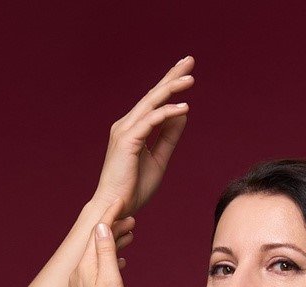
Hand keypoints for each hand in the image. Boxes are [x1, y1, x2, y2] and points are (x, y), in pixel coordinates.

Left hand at [69, 196, 129, 286]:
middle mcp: (79, 271)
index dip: (109, 214)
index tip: (121, 199)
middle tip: (131, 216)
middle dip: (113, 226)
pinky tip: (121, 261)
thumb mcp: (111, 279)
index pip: (96, 231)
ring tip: (130, 234)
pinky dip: (110, 258)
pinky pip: (99, 267)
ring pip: (99, 254)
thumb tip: (100, 225)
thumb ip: (106, 251)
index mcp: (84, 265)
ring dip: (113, 242)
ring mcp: (82, 283)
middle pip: (96, 241)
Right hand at [93, 55, 193, 216]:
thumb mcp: (158, 159)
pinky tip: (184, 108)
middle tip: (189, 60)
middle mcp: (126, 125)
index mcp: (132, 129)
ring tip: (190, 78)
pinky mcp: (127, 141)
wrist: (115, 207)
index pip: (154, 102)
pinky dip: (167, 113)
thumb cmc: (133, 188)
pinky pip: (150, 122)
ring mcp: (124, 131)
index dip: (170, 84)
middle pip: (152, 95)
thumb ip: (168, 137)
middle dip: (172, 77)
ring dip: (171, 89)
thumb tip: (181, 115)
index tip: (186, 71)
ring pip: (151, 103)